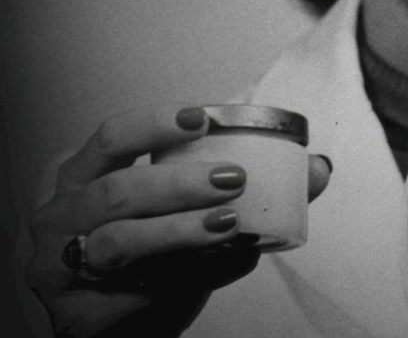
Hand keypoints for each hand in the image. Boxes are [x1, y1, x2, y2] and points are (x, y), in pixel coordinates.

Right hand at [26, 104, 331, 337]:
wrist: (120, 326)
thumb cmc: (147, 254)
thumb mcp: (181, 208)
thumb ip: (244, 185)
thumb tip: (317, 168)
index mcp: (81, 176)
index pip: (111, 138)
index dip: (154, 124)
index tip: (203, 120)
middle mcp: (62, 217)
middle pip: (116, 190)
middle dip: (178, 182)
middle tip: (232, 178)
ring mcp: (61, 267)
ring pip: (119, 242)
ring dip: (180, 230)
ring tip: (229, 223)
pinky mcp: (77, 315)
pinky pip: (137, 294)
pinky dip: (187, 280)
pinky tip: (224, 268)